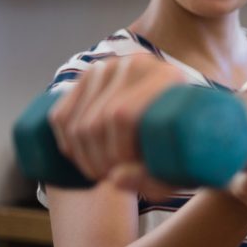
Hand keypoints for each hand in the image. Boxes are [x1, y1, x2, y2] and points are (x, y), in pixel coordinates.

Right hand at [48, 54, 187, 190]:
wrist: (183, 115)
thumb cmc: (186, 145)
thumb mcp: (181, 168)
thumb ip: (155, 181)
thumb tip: (114, 179)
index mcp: (166, 77)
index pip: (124, 115)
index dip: (119, 151)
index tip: (126, 173)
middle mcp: (135, 65)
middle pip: (97, 120)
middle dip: (99, 160)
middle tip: (112, 178)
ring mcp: (107, 69)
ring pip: (76, 122)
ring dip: (83, 158)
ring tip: (102, 174)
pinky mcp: (87, 80)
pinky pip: (60, 115)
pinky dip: (66, 145)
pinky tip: (83, 160)